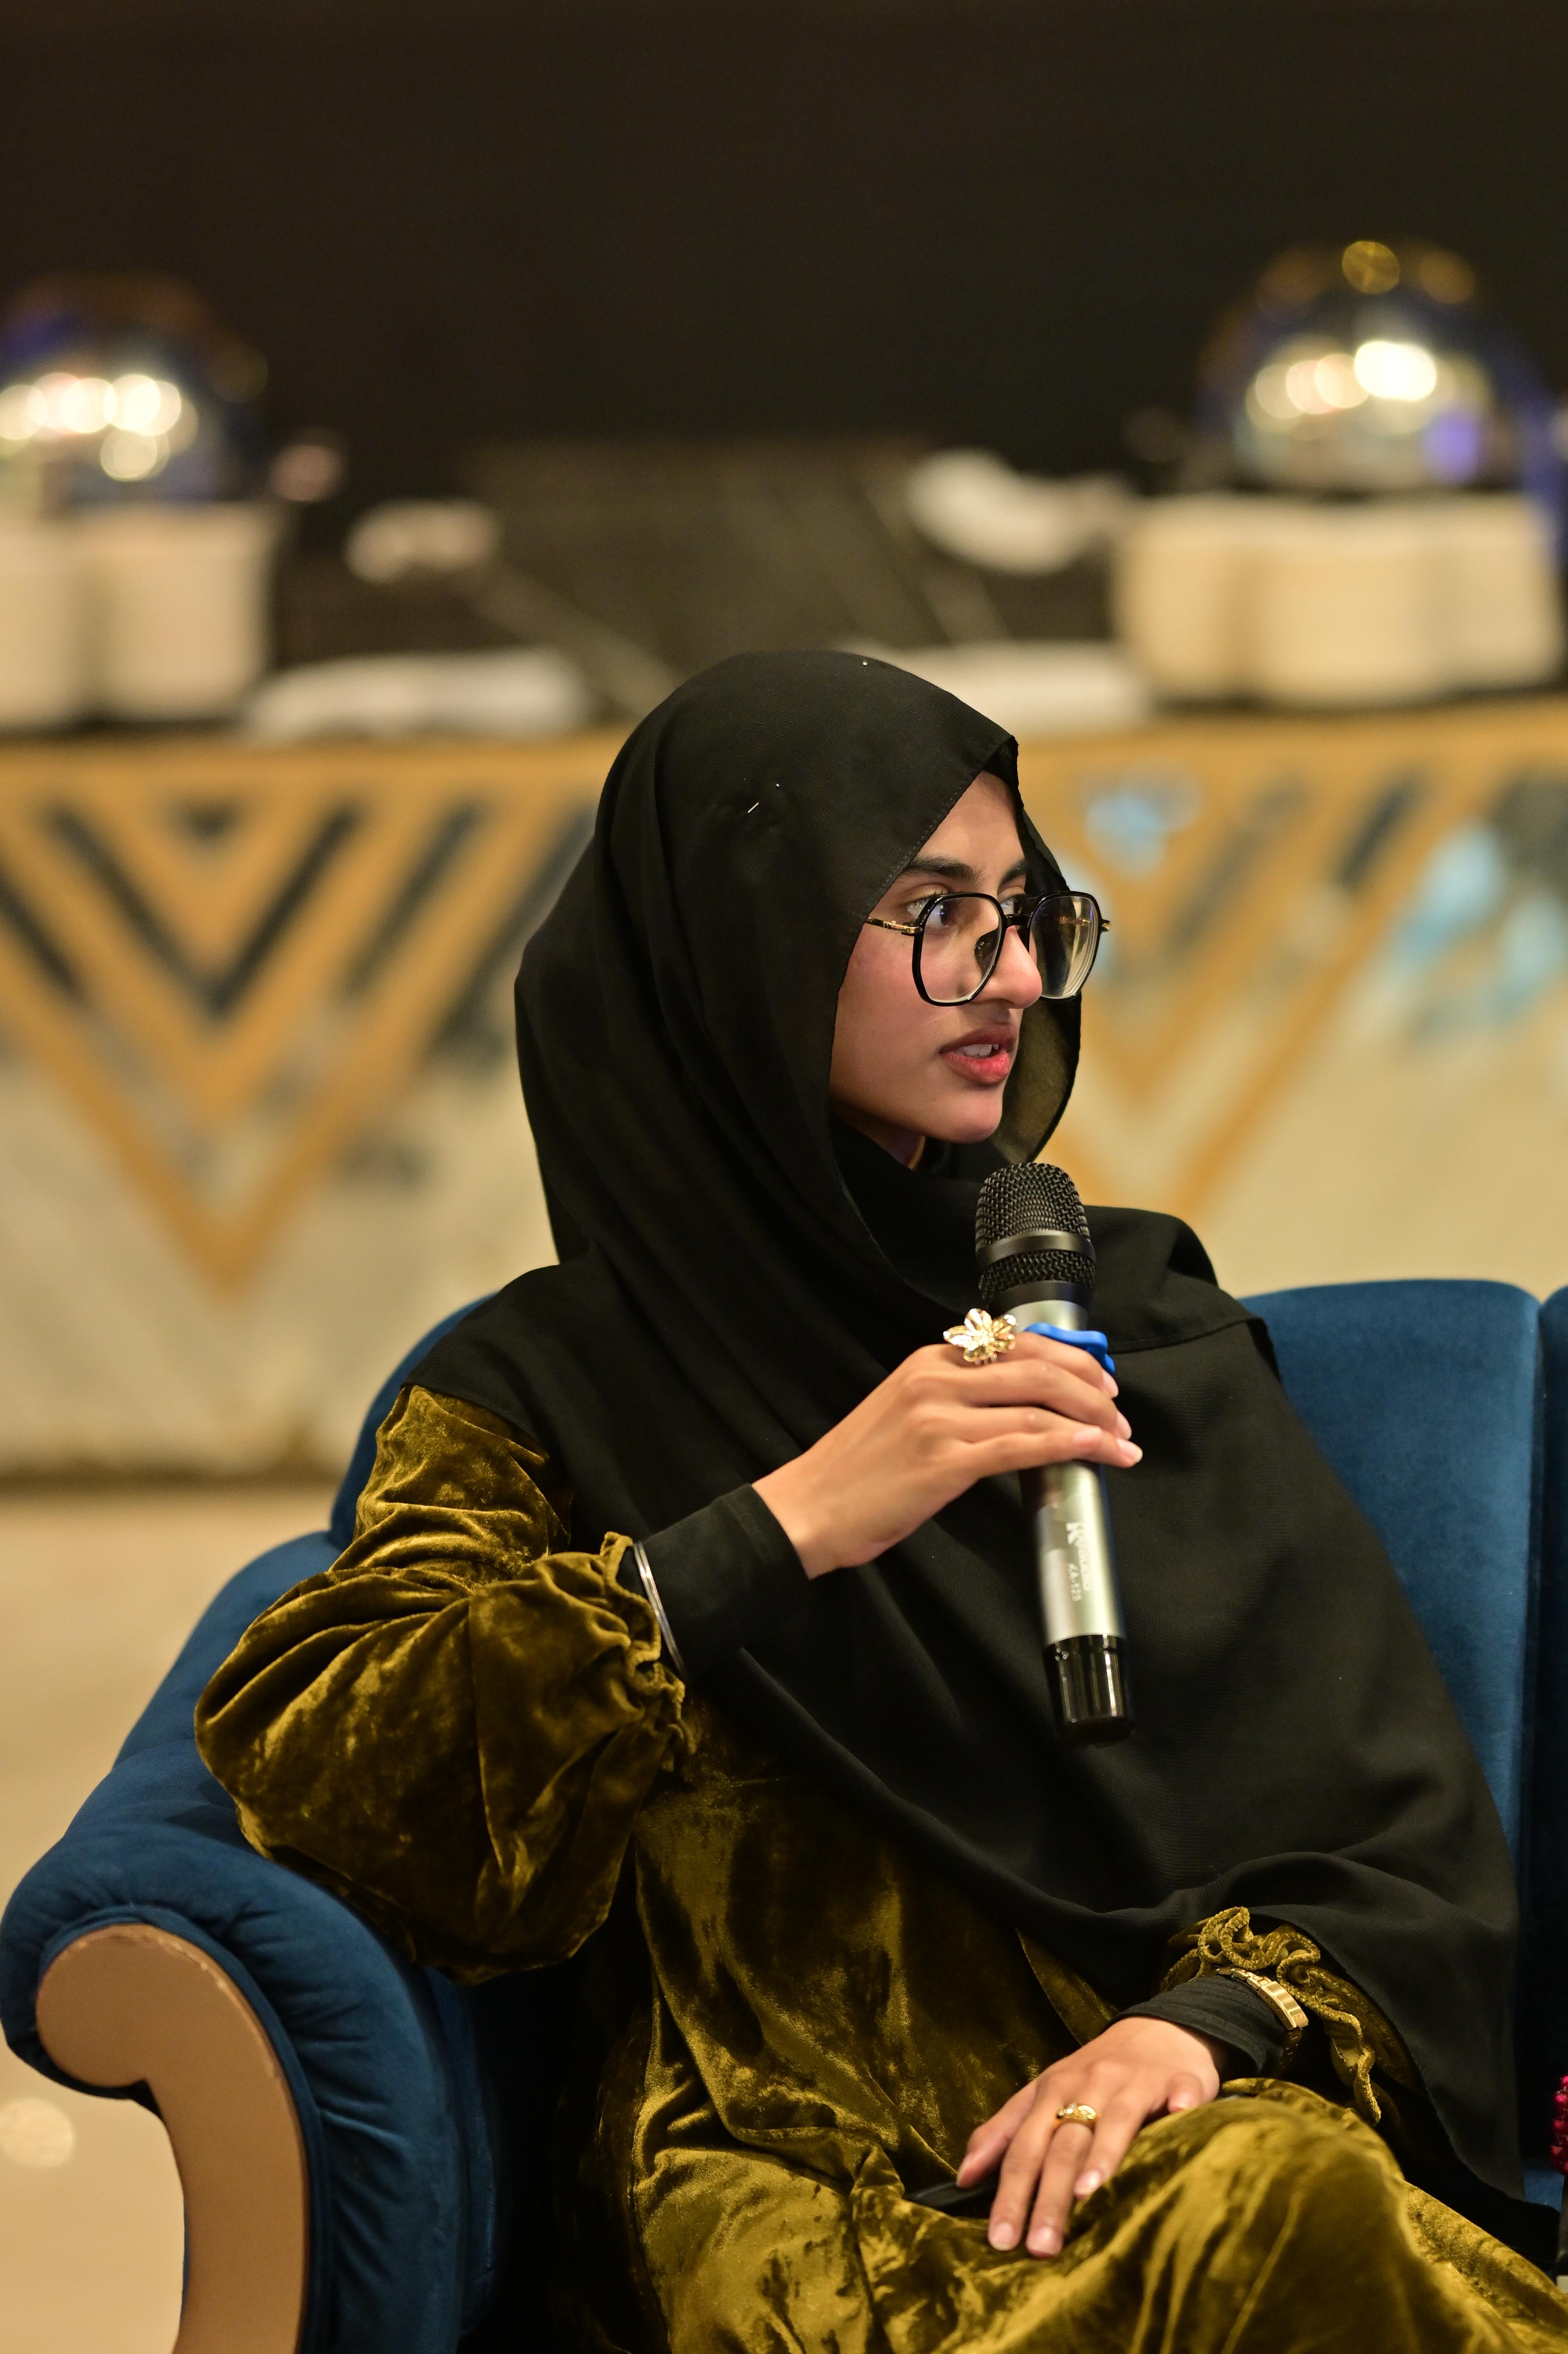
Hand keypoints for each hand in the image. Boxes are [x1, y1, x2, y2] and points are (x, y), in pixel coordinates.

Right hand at [753, 1331, 1139, 1579]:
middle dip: (1092, 1388)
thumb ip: (955, 1395)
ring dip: (1092, 1423)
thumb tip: (1018, 1401)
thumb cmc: (858, 1470)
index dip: (1070, 1357)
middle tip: (1119, 1412)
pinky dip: (1069, 1445)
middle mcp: (936, 1378)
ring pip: (1038, 1405)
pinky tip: (1095, 1452)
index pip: (1017, 1342)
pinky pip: (1022, 1445)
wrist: (809, 1508)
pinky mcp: (944, 1461)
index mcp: (928, 1359)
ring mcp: (939, 1418)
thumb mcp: (905, 1409)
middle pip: (1037, 1367)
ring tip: (1119, 1442)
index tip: (1099, 1379)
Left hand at [957, 2018, 1226, 2257]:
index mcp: (1052, 2090)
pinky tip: (1180, 2117)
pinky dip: (1180, 2106)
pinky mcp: (1178, 2080)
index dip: (1010, 2194)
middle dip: (1050, 2197)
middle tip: (1040, 2247)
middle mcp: (1089, 2085)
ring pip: (1116, 2121)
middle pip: (1064, 2144)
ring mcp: (1134, 2082)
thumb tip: (964, 2176)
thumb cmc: (1094, 2073)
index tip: (999, 2241)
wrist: (1157, 2029)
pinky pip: (1180, 2093)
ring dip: (1102, 2155)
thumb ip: (1003, 2132)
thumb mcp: (1043, 2093)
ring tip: (1089, 2194)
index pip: (1024, 2148)